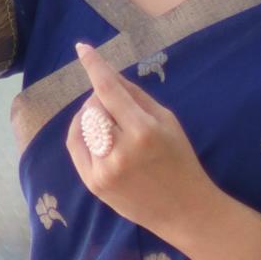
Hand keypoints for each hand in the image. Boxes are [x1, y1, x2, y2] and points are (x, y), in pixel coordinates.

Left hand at [67, 40, 217, 239]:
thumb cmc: (181, 161)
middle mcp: (120, 150)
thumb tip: (109, 76)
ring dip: (92, 116)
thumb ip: (137, 97)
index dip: (95, 66)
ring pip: (83, 125)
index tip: (82, 48)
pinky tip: (92, 132)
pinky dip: (80, 132)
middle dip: (101, 99)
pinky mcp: (94, 184)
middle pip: (94, 106)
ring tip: (110, 123)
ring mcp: (104, 170)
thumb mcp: (168, 122)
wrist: (184, 211)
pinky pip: (76, 146)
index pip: (110, 90)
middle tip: (117, 107)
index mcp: (144, 131)